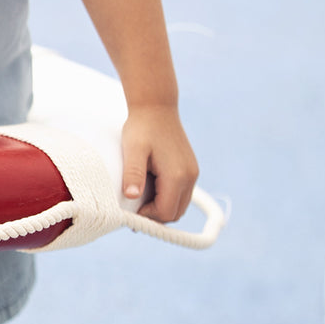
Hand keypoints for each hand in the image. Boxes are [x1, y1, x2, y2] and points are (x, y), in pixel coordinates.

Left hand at [121, 106, 198, 222]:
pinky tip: (150, 187)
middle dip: (156, 215)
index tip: (131, 210)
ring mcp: (192, 173)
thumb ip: (133, 173)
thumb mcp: (133, 150)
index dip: (148, 216)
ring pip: (180, 205)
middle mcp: (190, 177)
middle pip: (175, 213)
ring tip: (142, 197)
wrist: (156, 107)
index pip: (166, 212)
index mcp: (177, 176)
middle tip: (135, 208)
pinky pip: (181, 193)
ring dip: (162, 207)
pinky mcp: (190, 168)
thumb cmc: (143, 127)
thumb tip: (132, 196)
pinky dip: (168, 197)